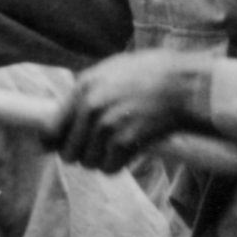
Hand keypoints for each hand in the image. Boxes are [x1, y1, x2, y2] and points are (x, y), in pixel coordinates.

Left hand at [52, 51, 214, 172]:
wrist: (187, 83)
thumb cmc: (154, 73)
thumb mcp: (112, 69)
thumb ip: (87, 88)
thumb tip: (67, 110)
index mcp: (84, 88)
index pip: (50, 129)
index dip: (53, 143)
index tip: (60, 147)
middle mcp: (91, 108)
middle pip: (68, 152)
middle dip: (81, 154)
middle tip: (97, 149)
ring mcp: (108, 125)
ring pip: (88, 162)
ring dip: (101, 160)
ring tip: (116, 149)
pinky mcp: (126, 141)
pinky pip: (110, 167)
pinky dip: (117, 165)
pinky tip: (128, 154)